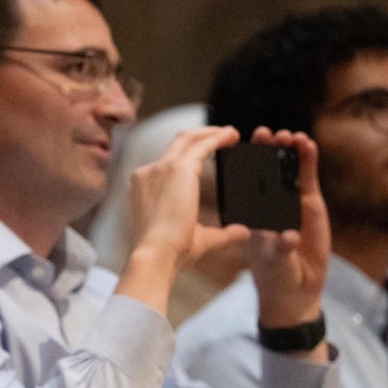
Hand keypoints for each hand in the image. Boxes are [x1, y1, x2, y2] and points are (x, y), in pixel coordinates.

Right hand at [128, 126, 250, 272]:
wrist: (157, 254)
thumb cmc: (170, 253)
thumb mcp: (199, 239)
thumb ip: (221, 233)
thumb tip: (242, 231)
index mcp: (145, 187)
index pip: (168, 161)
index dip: (189, 153)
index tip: (207, 152)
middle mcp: (149, 172)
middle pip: (177, 143)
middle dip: (201, 135)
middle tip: (224, 135)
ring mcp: (162, 168)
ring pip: (188, 138)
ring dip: (211, 133)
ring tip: (231, 133)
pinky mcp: (179, 168)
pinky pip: (202, 145)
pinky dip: (218, 138)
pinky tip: (232, 137)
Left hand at [246, 127, 330, 329]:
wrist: (296, 289)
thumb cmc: (276, 275)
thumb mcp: (276, 261)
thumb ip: (283, 247)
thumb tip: (289, 236)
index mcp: (251, 213)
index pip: (246, 184)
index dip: (245, 165)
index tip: (239, 147)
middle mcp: (269, 204)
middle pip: (267, 171)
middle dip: (267, 151)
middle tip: (266, 133)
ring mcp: (290, 202)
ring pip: (287, 171)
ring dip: (287, 152)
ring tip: (289, 136)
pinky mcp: (310, 205)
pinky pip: (307, 179)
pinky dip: (307, 162)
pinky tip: (308, 145)